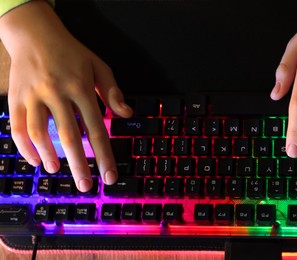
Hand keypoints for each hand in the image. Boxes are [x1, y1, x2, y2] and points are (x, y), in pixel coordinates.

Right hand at [0, 1, 132, 191]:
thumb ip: (113, 91)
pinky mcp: (16, 98)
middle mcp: (58, 93)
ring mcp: (34, 96)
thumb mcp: (99, 66)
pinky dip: (25, 147)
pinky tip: (35, 159)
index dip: (104, 156)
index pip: (96, 129)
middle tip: (85, 185)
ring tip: (57, 171)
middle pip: (69, 136)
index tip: (109, 176)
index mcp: (82, 88)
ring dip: (49, 156)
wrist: (35, 34)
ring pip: (39, 132)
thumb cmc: (71, 53)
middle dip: (78, 165)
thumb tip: (126, 114)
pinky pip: (17, 127)